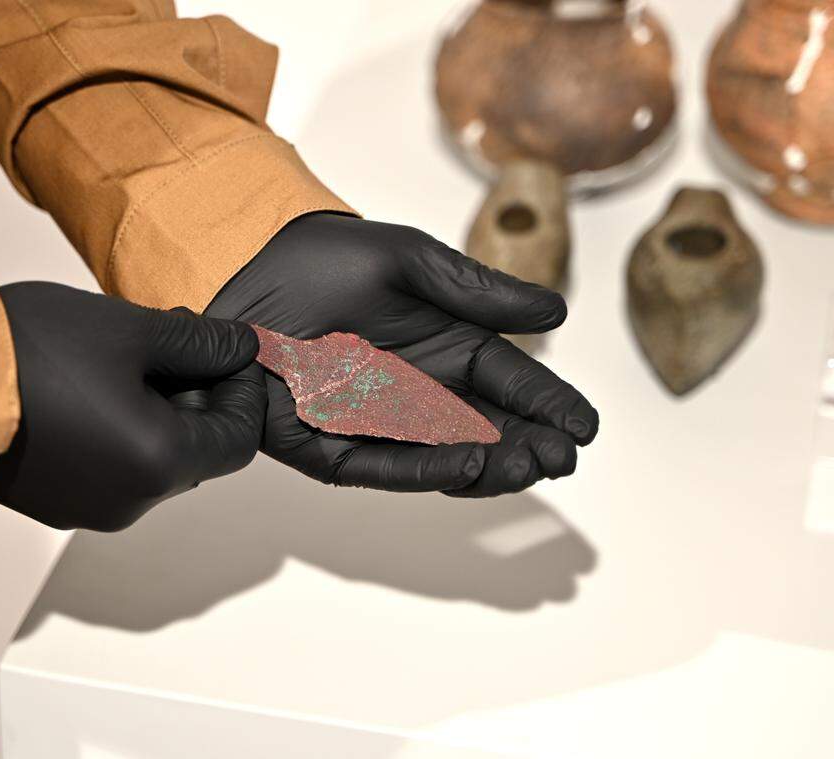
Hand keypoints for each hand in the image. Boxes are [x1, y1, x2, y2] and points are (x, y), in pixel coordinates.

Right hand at [0, 282, 264, 530]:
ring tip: (132, 355)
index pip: (239, 440)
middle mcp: (131, 500)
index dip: (243, 392)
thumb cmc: (30, 354)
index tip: (228, 351)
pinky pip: (113, 469)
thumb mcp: (131, 331)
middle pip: (198, 452)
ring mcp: (90, 507)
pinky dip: (122, 431)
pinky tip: (96, 384)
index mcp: (159, 463)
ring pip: (154, 460)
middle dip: (200, 396)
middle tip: (179, 342)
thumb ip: (199, 344)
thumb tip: (240, 347)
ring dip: (160, 411)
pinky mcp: (55, 502)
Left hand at [206, 213, 597, 496]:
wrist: (247, 268)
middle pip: (487, 430)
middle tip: (564, 458)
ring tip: (529, 464)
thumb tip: (556, 315)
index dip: (549, 404)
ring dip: (489, 465)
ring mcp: (379, 424)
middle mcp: (420, 393)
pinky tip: (469, 463)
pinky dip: (426, 468)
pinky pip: (385, 464)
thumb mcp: (411, 261)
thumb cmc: (327, 258)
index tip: (586, 426)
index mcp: (447, 347)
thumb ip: (477, 291)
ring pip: (445, 456)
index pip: (510, 383)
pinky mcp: (333, 447)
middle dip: (529, 446)